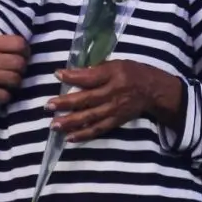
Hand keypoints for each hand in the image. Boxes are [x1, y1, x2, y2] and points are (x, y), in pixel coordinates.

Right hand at [0, 0, 29, 103]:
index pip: (19, 44)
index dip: (24, 48)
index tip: (22, 50)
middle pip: (20, 63)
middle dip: (23, 65)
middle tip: (19, 65)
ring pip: (14, 80)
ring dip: (16, 80)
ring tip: (12, 78)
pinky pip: (3, 96)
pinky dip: (6, 95)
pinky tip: (3, 91)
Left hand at [48, 60, 181, 142]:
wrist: (153, 91)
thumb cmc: (133, 73)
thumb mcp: (118, 63)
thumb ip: (98, 69)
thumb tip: (75, 73)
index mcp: (114, 75)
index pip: (90, 77)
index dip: (73, 76)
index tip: (57, 74)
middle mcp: (114, 93)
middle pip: (87, 99)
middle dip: (66, 103)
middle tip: (48, 106)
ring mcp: (114, 109)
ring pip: (90, 117)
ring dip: (71, 122)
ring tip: (54, 125)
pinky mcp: (116, 121)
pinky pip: (98, 129)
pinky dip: (84, 134)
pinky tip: (69, 137)